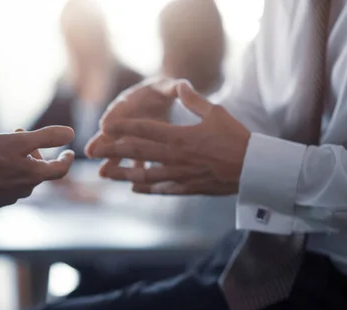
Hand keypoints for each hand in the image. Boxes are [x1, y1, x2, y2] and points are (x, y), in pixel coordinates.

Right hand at [0, 126, 75, 207]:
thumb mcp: (19, 141)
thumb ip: (46, 137)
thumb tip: (70, 134)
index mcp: (35, 175)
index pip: (60, 170)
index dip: (66, 160)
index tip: (69, 153)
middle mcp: (26, 189)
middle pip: (39, 171)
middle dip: (35, 153)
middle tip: (22, 136)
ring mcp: (10, 196)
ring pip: (23, 177)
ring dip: (20, 162)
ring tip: (6, 148)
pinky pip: (9, 185)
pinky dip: (8, 172)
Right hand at [85, 77, 182, 170]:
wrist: (164, 101)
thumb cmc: (163, 92)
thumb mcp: (169, 87)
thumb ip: (174, 88)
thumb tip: (183, 85)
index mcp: (130, 102)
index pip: (119, 109)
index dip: (112, 117)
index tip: (105, 125)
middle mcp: (124, 120)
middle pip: (111, 132)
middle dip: (102, 143)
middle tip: (91, 152)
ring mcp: (127, 136)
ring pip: (118, 150)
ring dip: (111, 161)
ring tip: (103, 173)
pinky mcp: (136, 148)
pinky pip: (133, 160)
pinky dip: (132, 170)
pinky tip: (132, 183)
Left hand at [89, 82, 249, 194]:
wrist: (253, 169)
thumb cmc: (236, 138)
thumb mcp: (215, 113)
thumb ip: (194, 100)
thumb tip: (181, 84)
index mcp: (179, 137)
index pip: (144, 130)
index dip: (122, 128)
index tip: (104, 126)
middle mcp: (174, 157)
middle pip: (137, 153)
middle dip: (112, 151)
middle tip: (92, 151)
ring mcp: (178, 175)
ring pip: (143, 175)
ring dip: (121, 174)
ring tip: (104, 174)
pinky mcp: (186, 188)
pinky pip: (161, 189)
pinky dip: (146, 188)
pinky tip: (134, 188)